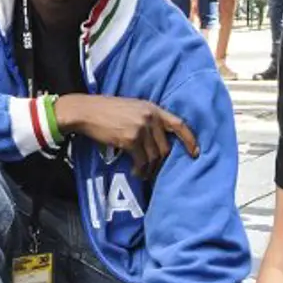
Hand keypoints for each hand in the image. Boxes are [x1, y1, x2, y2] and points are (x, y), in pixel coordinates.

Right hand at [55, 93, 198, 178]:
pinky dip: (140, 170)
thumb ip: (147, 120)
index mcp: (153, 108)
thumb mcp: (132, 108)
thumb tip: (158, 141)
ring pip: (155, 157)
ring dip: (150, 169)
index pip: (179, 124)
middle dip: (161, 162)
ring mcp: (141, 128)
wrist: (86, 111)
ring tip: (144, 174)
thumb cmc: (106, 111)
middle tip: (154, 171)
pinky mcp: (130, 139)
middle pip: (165, 147)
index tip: (196, 153)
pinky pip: (142, 161)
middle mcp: (150, 117)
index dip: (190, 140)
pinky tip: (136, 172)